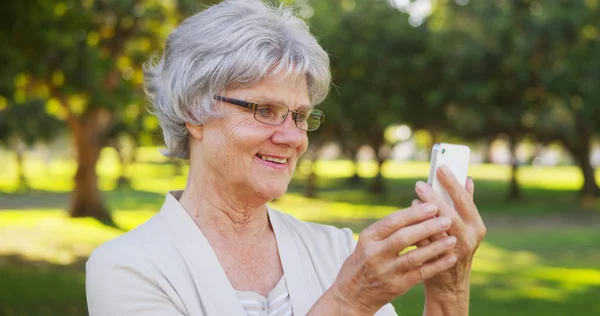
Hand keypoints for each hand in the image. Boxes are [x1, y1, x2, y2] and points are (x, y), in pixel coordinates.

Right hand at [328, 203, 458, 314]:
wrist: (350, 296)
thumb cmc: (361, 264)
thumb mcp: (365, 243)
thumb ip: (386, 230)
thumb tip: (415, 211)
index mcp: (367, 238)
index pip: (392, 222)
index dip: (414, 213)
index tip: (431, 205)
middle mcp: (375, 254)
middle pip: (404, 237)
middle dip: (427, 227)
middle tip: (446, 219)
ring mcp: (386, 272)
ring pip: (414, 257)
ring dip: (435, 247)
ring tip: (453, 239)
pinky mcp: (396, 287)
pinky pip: (420, 274)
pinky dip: (436, 265)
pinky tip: (450, 258)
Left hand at [413, 166, 485, 295]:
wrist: (450, 283)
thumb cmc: (454, 247)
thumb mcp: (465, 226)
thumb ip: (464, 204)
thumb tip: (467, 178)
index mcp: (476, 226)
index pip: (464, 200)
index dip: (452, 182)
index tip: (440, 167)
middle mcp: (468, 238)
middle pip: (449, 214)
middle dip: (433, 197)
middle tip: (419, 184)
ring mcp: (453, 252)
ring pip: (436, 229)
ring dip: (423, 214)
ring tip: (414, 199)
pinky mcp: (438, 262)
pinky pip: (424, 243)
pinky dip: (416, 229)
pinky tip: (408, 218)